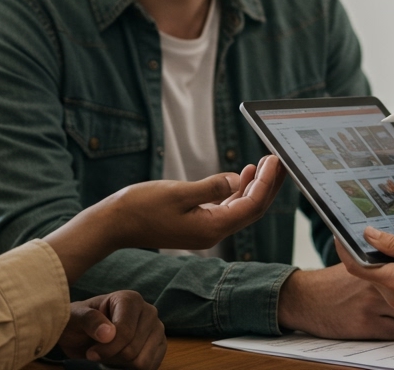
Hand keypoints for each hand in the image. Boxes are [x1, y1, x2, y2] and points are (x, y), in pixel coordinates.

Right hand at [45, 156, 284, 280]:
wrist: (115, 224)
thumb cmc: (141, 207)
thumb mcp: (178, 193)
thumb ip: (211, 187)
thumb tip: (237, 181)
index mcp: (211, 229)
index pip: (251, 205)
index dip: (266, 182)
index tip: (274, 160)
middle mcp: (212, 233)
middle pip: (252, 209)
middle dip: (267, 185)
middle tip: (278, 160)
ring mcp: (205, 229)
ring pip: (240, 209)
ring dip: (254, 187)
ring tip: (263, 164)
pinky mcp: (196, 223)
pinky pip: (226, 208)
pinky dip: (237, 192)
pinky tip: (240, 177)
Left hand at [57, 291, 164, 369]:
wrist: (84, 332)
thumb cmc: (79, 322)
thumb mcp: (75, 317)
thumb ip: (89, 320)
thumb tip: (108, 333)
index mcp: (130, 299)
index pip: (125, 332)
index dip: (107, 348)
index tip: (91, 353)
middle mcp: (149, 311)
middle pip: (132, 350)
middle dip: (112, 356)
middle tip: (100, 351)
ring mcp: (157, 328)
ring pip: (142, 361)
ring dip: (121, 363)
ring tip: (111, 352)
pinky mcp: (160, 345)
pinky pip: (150, 366)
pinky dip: (131, 368)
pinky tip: (121, 358)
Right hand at [276, 263, 393, 338]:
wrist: (305, 299)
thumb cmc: (329, 284)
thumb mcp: (352, 267)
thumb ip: (374, 265)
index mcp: (372, 268)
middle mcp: (374, 285)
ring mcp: (371, 306)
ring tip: (391, 315)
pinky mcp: (367, 326)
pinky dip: (393, 331)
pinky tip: (380, 325)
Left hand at [335, 229, 393, 319]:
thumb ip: (392, 243)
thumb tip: (368, 234)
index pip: (357, 266)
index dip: (344, 248)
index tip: (338, 233)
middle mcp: (393, 295)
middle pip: (367, 271)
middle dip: (365, 252)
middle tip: (368, 230)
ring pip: (379, 277)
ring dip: (380, 261)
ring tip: (392, 242)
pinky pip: (390, 283)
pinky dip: (390, 269)